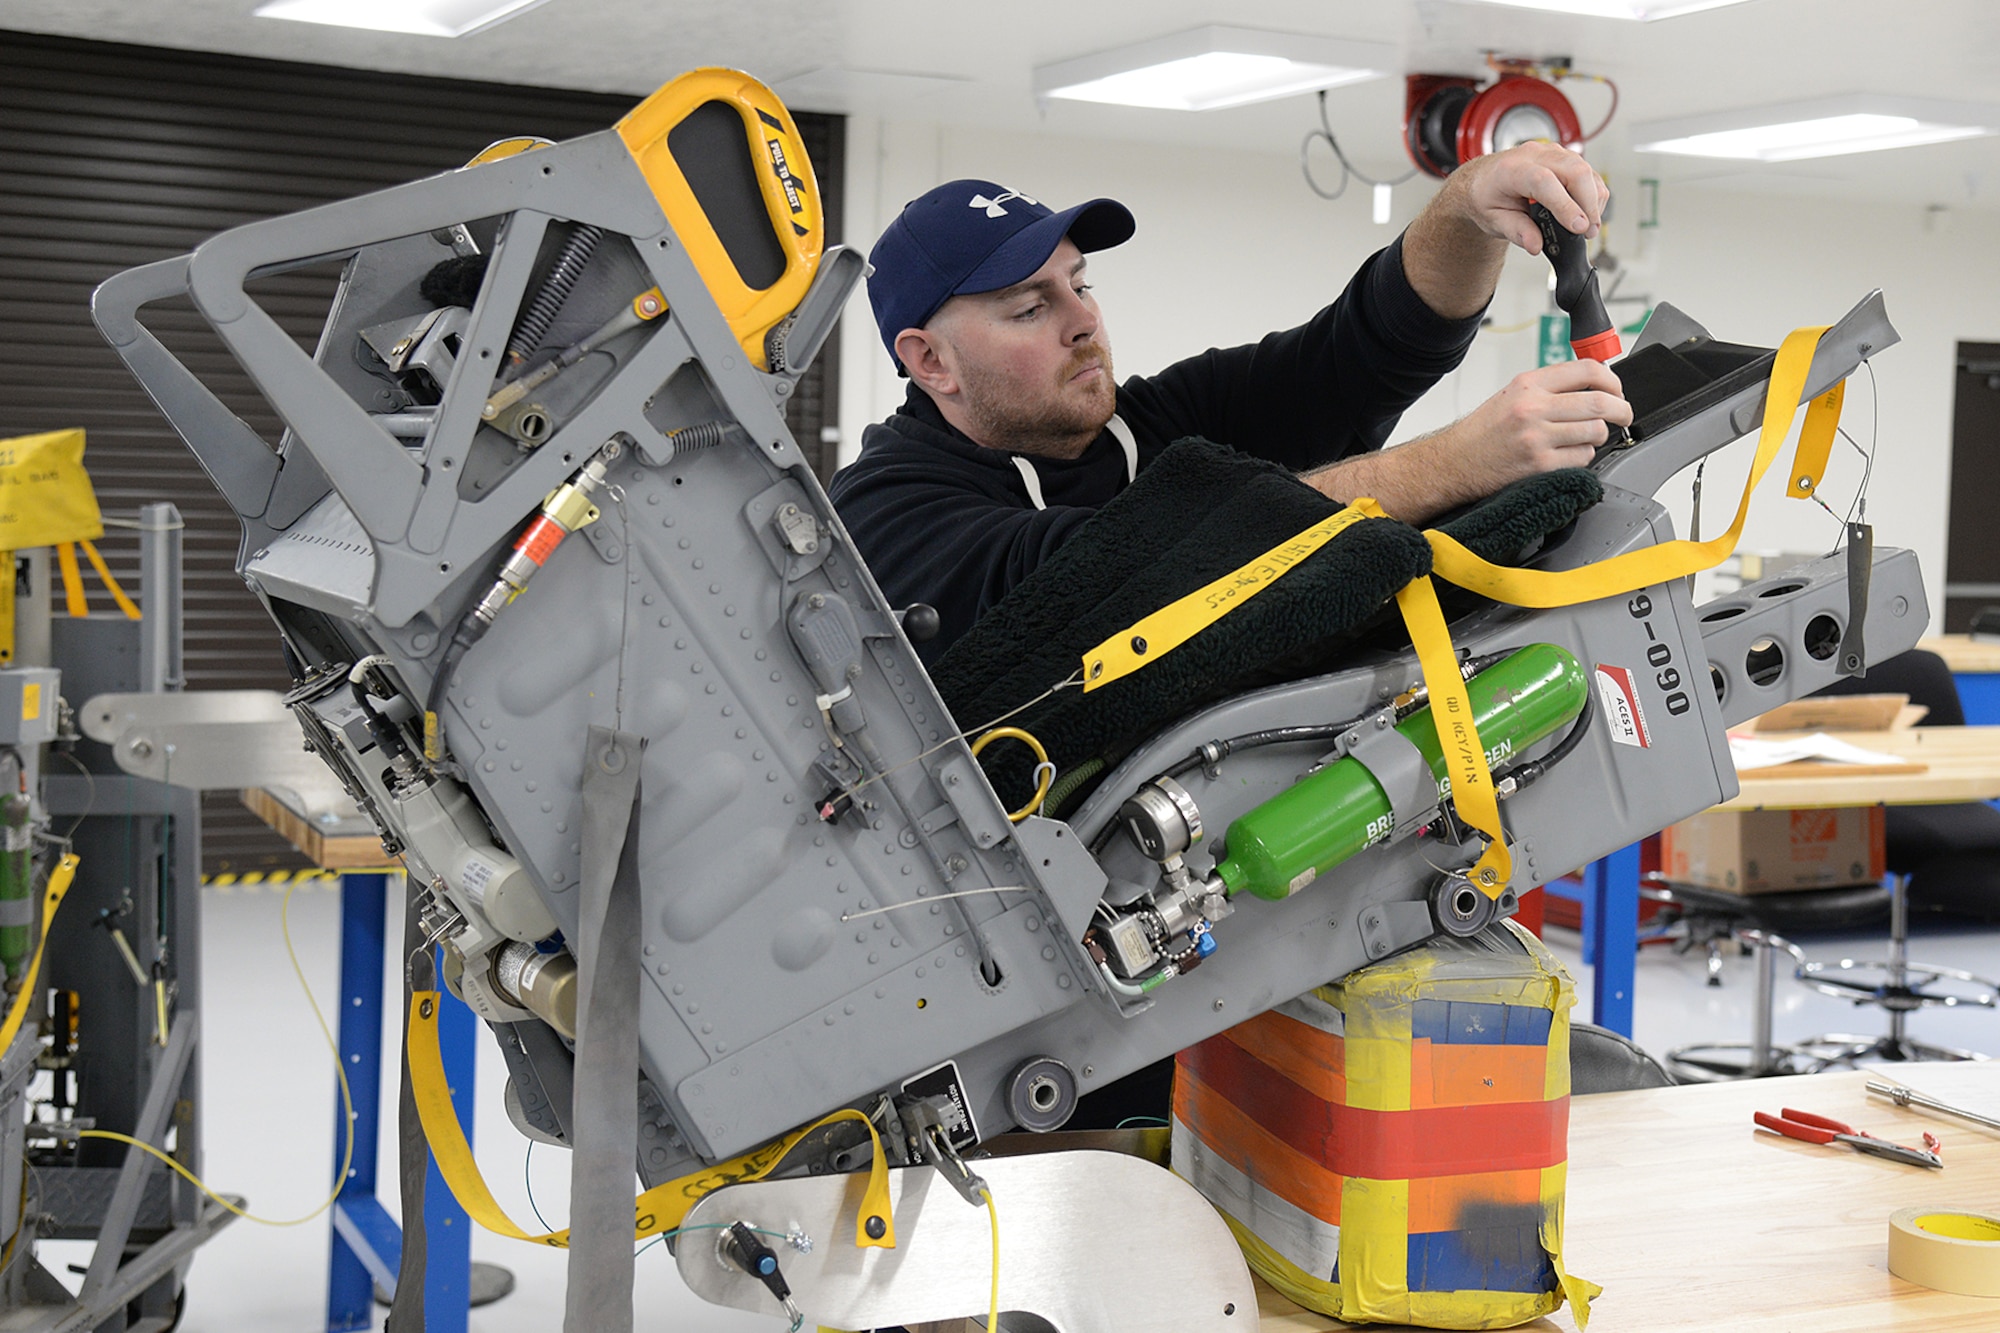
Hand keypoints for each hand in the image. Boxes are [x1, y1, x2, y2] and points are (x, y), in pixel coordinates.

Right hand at [1304, 359, 1629, 522]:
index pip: (1587, 370)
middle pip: (1599, 402)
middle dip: (1621, 410)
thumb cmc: (1482, 432)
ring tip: (1587, 438)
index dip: (1612, 379)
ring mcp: (1537, 438)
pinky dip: (1583, 458)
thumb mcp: (1512, 396)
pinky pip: (1582, 458)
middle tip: (1623, 415)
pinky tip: (1570, 456)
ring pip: (1595, 432)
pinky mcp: (1539, 465)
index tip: (1617, 389)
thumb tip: (1593, 385)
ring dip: (1598, 437)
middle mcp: (1533, 408)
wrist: (1453, 463)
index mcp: (1528, 384)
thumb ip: (1550, 388)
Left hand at [1401, 143, 1607, 319]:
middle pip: (1575, 171)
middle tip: (1588, 232)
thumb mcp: (1493, 219)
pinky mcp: (1565, 159)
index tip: (1578, 227)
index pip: (1544, 182)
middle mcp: (1535, 156)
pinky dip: (1593, 194)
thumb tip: (1535, 245)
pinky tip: (1586, 213)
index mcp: (1512, 170)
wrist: (1483, 180)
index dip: (1565, 205)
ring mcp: (1552, 153)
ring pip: (1586, 170)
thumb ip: (1516, 232)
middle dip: (1588, 204)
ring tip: (1588, 227)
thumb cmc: (1487, 196)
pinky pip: (1588, 172)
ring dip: (1594, 200)